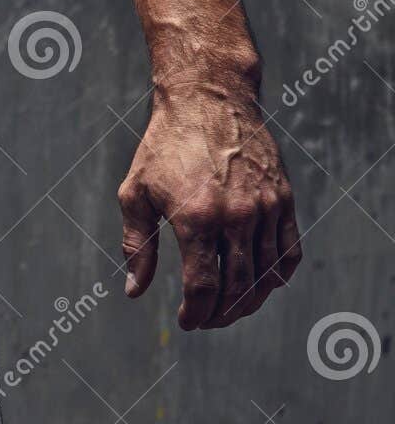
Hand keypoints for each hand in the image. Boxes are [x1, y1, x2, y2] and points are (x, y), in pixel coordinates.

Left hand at [116, 81, 301, 329]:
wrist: (207, 100)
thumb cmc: (163, 147)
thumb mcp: (136, 192)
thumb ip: (136, 245)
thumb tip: (134, 291)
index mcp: (195, 218)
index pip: (203, 287)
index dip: (196, 313)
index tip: (187, 322)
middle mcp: (236, 216)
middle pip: (237, 287)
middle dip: (221, 314)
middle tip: (206, 320)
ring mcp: (265, 208)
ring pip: (266, 275)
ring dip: (249, 301)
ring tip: (230, 309)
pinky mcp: (283, 199)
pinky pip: (288, 251)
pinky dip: (277, 275)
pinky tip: (262, 284)